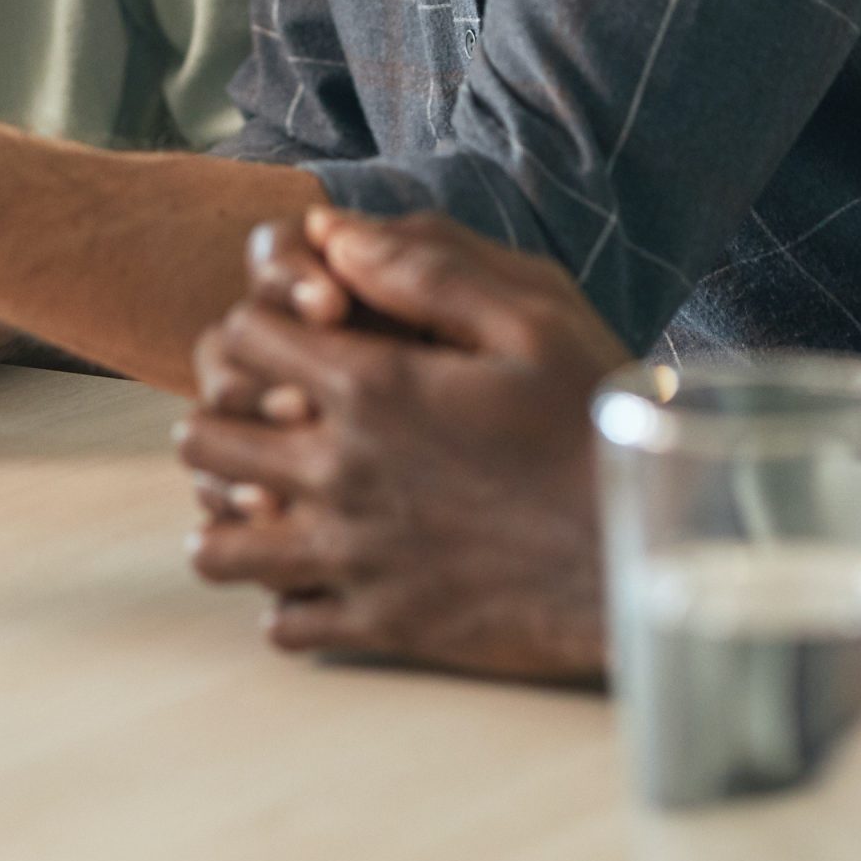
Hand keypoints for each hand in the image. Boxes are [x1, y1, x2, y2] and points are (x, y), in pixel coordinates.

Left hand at [179, 210, 627, 684]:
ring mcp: (355, 557)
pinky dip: (282, 597)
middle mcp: (342, 472)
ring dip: (231, 514)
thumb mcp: (532, 316)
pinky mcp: (383, 627)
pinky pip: (280, 623)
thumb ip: (425, 268)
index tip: (293, 338)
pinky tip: (318, 572)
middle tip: (264, 416)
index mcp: (372, 386)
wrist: (654, 549)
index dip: (255, 326)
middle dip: (223, 415)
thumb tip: (331, 232)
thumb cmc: (596, 418)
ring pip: (220, 544)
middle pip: (206, 437)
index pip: (240, 339)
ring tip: (268, 498)